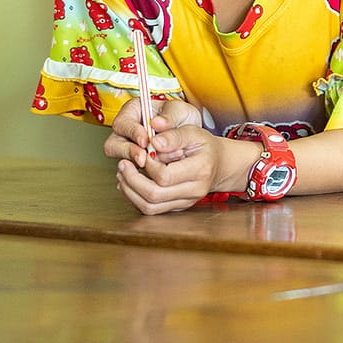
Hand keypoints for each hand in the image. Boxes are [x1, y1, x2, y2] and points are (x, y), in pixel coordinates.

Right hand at [102, 97, 202, 168]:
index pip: (122, 123)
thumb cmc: (183, 117)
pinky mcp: (136, 163)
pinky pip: (132, 170)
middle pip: (113, 144)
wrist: (193, 134)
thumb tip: (156, 124)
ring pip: (121, 159)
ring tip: (155, 164)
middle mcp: (127, 131)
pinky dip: (145, 172)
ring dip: (136, 163)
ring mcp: (129, 148)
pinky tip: (158, 171)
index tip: (146, 140)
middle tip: (145, 158)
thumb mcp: (180, 111)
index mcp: (133, 111)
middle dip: (129, 152)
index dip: (132, 132)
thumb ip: (170, 117)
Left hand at [111, 107, 238, 214]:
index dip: (148, 165)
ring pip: (149, 207)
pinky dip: (135, 198)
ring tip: (123, 174)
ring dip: (130, 191)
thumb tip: (152, 142)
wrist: (219, 164)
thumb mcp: (193, 132)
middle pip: (154, 195)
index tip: (143, 152)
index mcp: (200, 169)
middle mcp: (194, 190)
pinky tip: (130, 184)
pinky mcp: (177, 207)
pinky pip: (151, 209)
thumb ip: (173, 135)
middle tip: (123, 164)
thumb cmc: (205, 147)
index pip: (165, 176)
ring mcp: (186, 202)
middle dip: (132, 180)